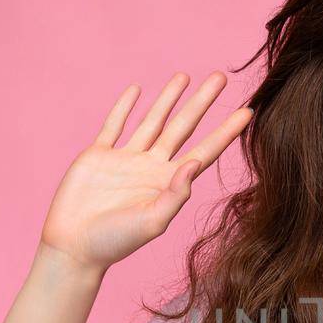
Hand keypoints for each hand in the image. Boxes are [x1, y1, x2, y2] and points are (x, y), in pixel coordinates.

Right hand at [39, 71, 252, 273]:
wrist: (74, 246)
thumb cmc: (115, 242)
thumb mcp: (152, 222)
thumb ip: (175, 194)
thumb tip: (194, 163)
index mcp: (168, 183)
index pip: (205, 151)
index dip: (226, 132)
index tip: (247, 112)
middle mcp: (151, 167)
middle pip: (183, 127)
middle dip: (201, 102)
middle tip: (221, 77)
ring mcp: (125, 160)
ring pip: (152, 121)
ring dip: (168, 99)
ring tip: (184, 76)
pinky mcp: (99, 156)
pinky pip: (114, 125)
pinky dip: (124, 107)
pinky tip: (137, 90)